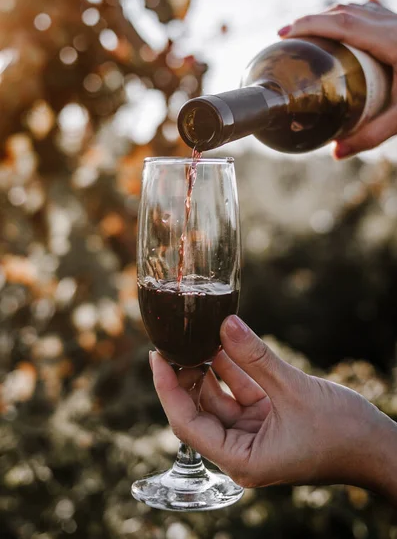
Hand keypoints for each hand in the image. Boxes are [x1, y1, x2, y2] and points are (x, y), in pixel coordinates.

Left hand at [151, 316, 396, 501]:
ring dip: (210, 367)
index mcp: (241, 459)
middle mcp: (242, 450)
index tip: (156, 357)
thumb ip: (256, 357)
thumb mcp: (293, 390)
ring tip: (197, 335)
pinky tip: (223, 342)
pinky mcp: (268, 420)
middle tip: (174, 340)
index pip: (187, 423)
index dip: (168, 388)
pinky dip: (233, 368)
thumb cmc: (342, 433)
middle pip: (200, 409)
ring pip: (220, 398)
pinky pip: (241, 391)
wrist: (378, 447)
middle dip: (187, 374)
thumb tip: (224, 323)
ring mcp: (254, 434)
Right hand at [278, 0, 396, 158]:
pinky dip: (353, 15)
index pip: (343, 23)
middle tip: (288, 35)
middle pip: (346, 11)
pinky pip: (374, 12)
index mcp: (391, 40)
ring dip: (331, 16)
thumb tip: (336, 153)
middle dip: (313, 19)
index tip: (285, 32)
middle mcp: (395, 24)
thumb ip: (370, 135)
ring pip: (359, 8)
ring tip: (311, 32)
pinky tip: (349, 21)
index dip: (311, 24)